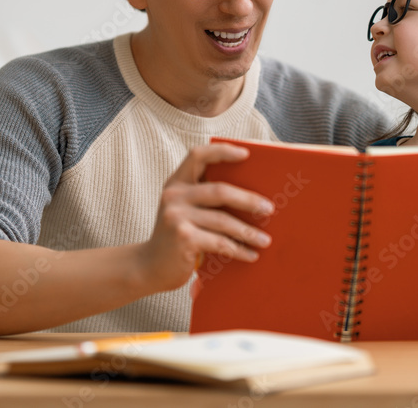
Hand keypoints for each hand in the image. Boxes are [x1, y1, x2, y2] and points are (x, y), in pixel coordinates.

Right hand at [136, 143, 272, 294]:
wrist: (149, 267)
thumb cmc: (177, 236)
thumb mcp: (184, 210)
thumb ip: (203, 198)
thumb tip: (252, 197)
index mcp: (176, 183)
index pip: (197, 156)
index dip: (222, 151)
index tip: (246, 154)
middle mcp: (173, 196)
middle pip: (219, 191)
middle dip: (248, 200)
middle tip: (269, 209)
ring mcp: (176, 217)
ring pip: (223, 220)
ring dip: (248, 231)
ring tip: (265, 239)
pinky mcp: (183, 238)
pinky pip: (219, 242)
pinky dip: (238, 250)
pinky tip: (250, 255)